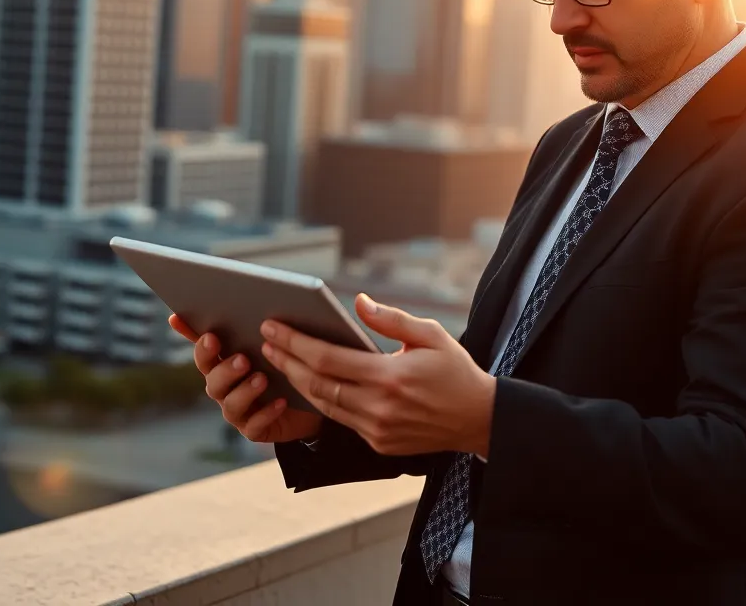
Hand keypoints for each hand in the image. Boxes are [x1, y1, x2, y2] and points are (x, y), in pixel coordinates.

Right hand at [170, 314, 321, 444]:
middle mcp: (224, 387)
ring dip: (245, 391)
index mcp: (224, 361)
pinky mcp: (255, 429)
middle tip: (243, 358)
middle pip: (212, 380)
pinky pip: (254, 426)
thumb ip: (263, 324)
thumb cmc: (286, 363)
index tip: (208, 334)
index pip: (203, 351)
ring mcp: (238, 410)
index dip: (198, 342)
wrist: (310, 401)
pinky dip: (266, 413)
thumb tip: (258, 294)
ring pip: (230, 404)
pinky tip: (281, 402)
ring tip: (262, 378)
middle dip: (225, 369)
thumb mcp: (276, 342)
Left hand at [259, 294, 494, 457]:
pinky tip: (309, 383)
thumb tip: (358, 302)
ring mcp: (377, 430)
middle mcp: (379, 407)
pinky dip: (322, 400)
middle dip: (287, 361)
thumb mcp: (431, 335)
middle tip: (267, 342)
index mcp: (390, 377)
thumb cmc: (456, 371)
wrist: (479, 420)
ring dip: (298, 382)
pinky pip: (341, 419)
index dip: (295, 342)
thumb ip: (391, 319)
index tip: (273, 327)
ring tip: (280, 360)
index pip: (327, 359)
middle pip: (317, 384)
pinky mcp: (379, 443)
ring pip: (324, 405)